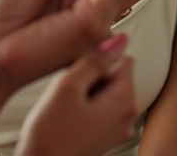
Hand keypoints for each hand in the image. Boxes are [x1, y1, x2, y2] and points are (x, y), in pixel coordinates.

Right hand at [16, 33, 138, 155]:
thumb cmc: (50, 137)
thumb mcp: (68, 86)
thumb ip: (94, 59)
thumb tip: (117, 40)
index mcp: (124, 102)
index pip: (122, 57)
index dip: (97, 55)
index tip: (79, 66)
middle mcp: (126, 117)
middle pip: (113, 74)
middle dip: (91, 72)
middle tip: (69, 85)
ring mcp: (114, 128)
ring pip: (102, 89)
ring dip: (85, 87)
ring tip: (65, 99)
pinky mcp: (101, 135)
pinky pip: (96, 105)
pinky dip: (82, 102)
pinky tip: (64, 111)